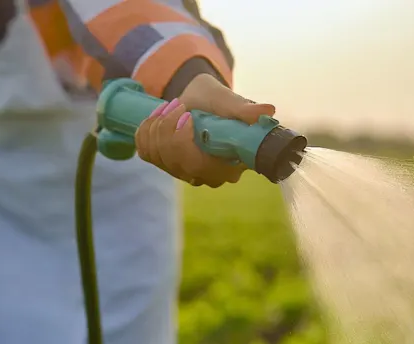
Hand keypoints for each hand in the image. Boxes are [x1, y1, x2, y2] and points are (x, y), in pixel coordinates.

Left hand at [135, 74, 274, 187]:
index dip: (185, 143)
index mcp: (227, 166)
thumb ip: (244, 110)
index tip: (188, 115)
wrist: (198, 98)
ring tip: (172, 106)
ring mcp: (183, 173)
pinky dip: (147, 129)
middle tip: (178, 105)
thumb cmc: (218, 101)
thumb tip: (268, 111)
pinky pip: (146, 152)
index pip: (200, 168)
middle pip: (176, 163)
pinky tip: (158, 116)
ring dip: (159, 125)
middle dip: (169, 129)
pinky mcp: (165, 165)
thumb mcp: (230, 101)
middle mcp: (205, 176)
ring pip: (159, 156)